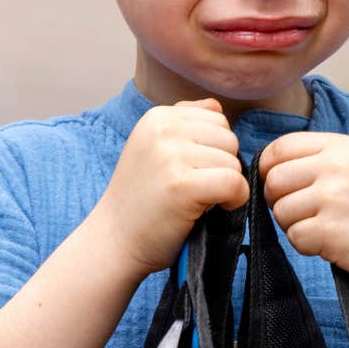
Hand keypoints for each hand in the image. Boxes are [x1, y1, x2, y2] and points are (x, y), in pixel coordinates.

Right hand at [104, 99, 248, 280]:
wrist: (114, 241)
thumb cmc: (142, 200)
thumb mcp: (155, 149)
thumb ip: (185, 124)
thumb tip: (217, 106)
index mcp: (158, 116)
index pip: (217, 119)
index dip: (214, 150)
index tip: (193, 172)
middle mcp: (163, 128)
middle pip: (229, 138)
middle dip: (222, 166)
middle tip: (196, 189)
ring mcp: (170, 154)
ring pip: (233, 161)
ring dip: (225, 185)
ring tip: (197, 200)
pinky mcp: (181, 184)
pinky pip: (234, 183)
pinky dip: (234, 200)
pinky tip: (213, 210)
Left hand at [259, 132, 348, 286]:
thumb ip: (317, 159)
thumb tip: (267, 169)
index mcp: (338, 146)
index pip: (279, 148)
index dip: (270, 169)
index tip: (281, 186)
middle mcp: (334, 167)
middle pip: (274, 180)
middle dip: (279, 201)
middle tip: (305, 214)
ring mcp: (333, 198)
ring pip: (281, 211)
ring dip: (295, 226)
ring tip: (325, 229)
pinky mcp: (331, 231)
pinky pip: (294, 237)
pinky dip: (307, 246)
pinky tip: (331, 244)